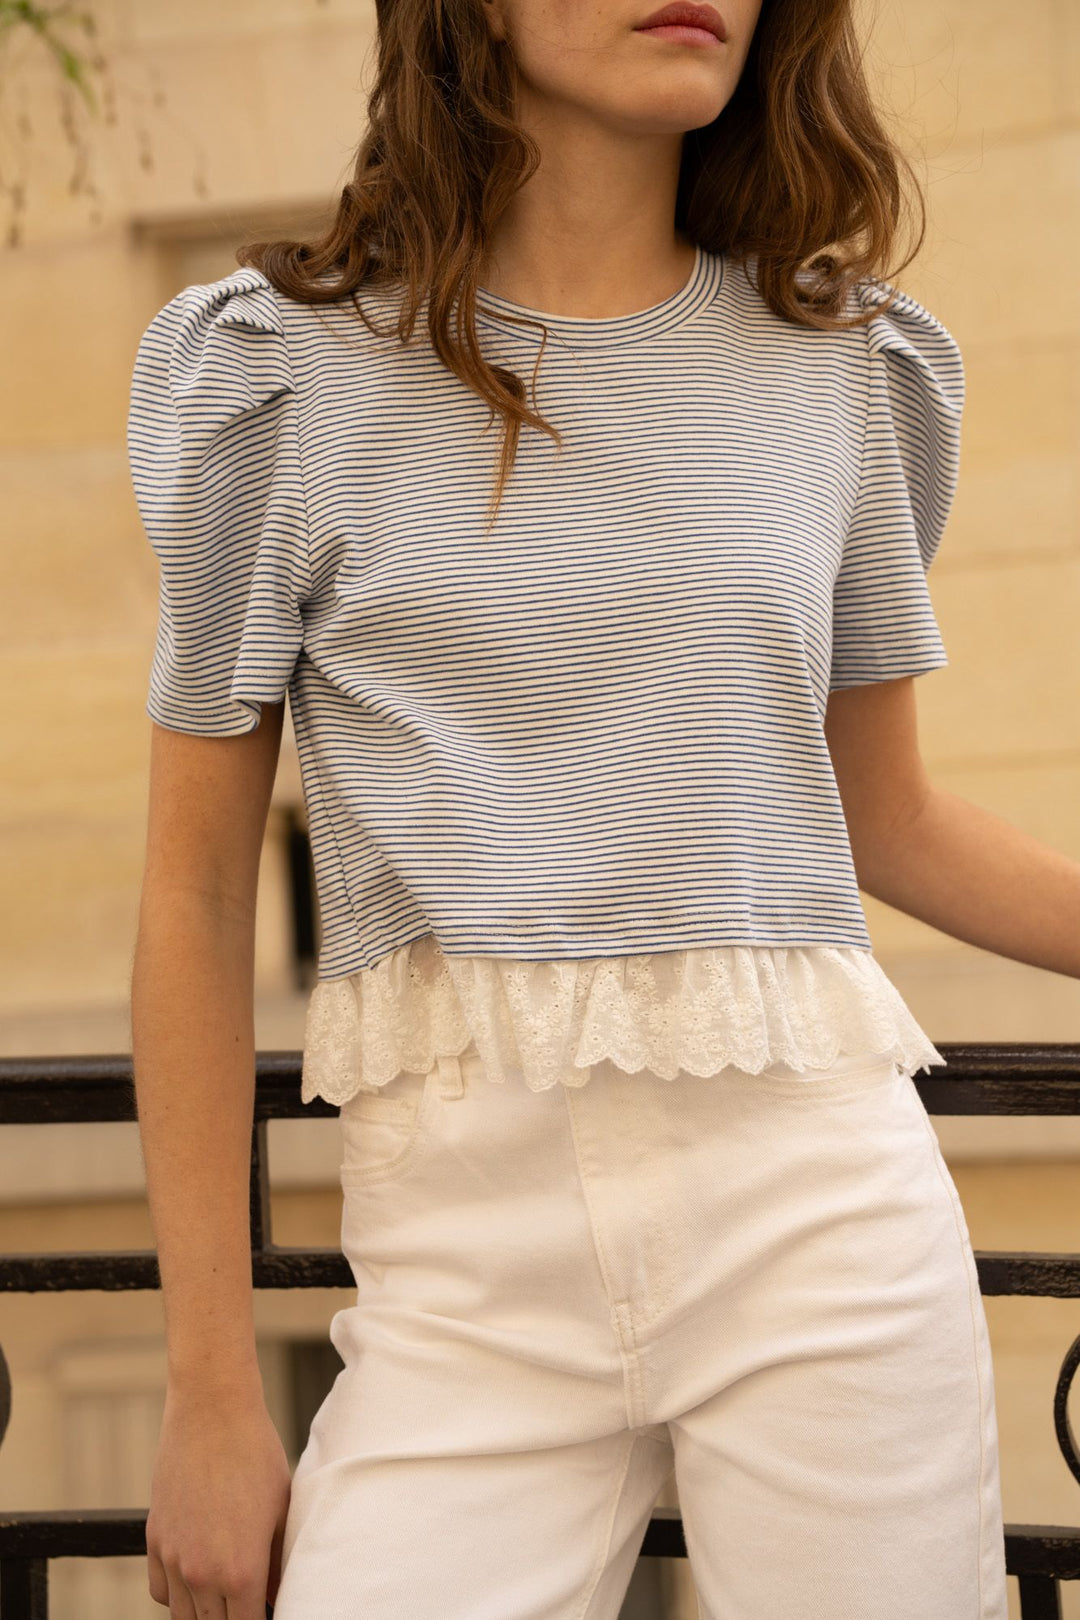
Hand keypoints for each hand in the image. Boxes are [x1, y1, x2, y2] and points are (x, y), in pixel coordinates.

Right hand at [145, 1383, 292, 1617]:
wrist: (213, 1412)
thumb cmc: (256, 1455)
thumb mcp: (280, 1512)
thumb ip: (276, 1565)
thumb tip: (275, 1596)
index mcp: (241, 1572)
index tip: (267, 1611)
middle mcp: (201, 1574)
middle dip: (232, 1619)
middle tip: (248, 1603)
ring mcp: (173, 1558)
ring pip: (183, 1616)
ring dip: (203, 1613)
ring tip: (225, 1598)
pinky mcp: (153, 1539)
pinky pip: (161, 1590)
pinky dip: (177, 1595)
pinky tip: (197, 1581)